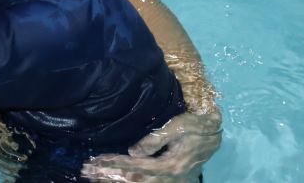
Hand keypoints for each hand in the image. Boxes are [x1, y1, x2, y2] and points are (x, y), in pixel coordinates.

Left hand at [81, 111, 221, 181]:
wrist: (214, 133)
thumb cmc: (194, 125)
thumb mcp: (176, 127)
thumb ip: (155, 140)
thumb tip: (132, 151)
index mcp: (172, 165)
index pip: (137, 168)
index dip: (115, 164)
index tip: (97, 160)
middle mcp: (171, 178)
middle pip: (135, 181)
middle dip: (110, 175)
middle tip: (88, 170)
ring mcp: (172, 182)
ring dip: (117, 180)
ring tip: (96, 176)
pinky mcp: (171, 180)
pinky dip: (130, 181)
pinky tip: (116, 178)